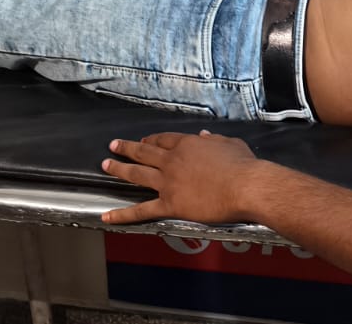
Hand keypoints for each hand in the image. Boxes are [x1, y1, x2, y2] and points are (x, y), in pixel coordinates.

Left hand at [100, 131, 263, 224]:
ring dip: (119, 169)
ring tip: (105, 166)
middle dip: (127, 148)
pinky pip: (142, 210)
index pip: (163, 139)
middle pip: (144, 152)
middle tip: (114, 146)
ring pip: (137, 174)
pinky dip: (123, 214)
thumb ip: (214, 140)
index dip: (151, 140)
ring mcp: (168, 183)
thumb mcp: (231, 144)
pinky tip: (107, 216)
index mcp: (187, 145)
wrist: (245, 186)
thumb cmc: (243, 165)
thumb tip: (204, 136)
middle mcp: (172, 161)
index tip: (144, 141)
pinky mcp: (170, 204)